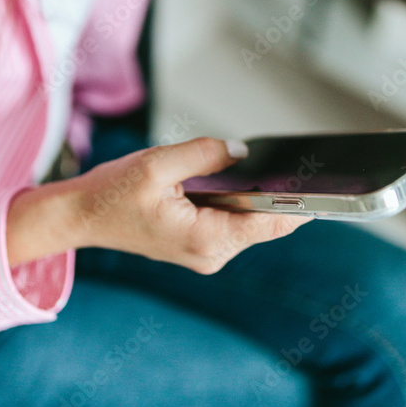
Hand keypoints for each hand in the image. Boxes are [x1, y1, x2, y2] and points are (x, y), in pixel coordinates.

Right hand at [61, 136, 307, 273]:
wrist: (81, 217)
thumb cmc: (111, 195)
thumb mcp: (157, 164)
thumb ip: (205, 154)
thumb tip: (242, 152)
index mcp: (204, 240)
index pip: (270, 224)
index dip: (300, 203)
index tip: (324, 183)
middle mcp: (210, 254)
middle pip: (263, 222)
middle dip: (275, 192)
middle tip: (292, 160)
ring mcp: (206, 254)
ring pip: (248, 221)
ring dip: (251, 196)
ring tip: (247, 165)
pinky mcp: (199, 246)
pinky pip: (232, 222)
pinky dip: (235, 201)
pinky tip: (229, 179)